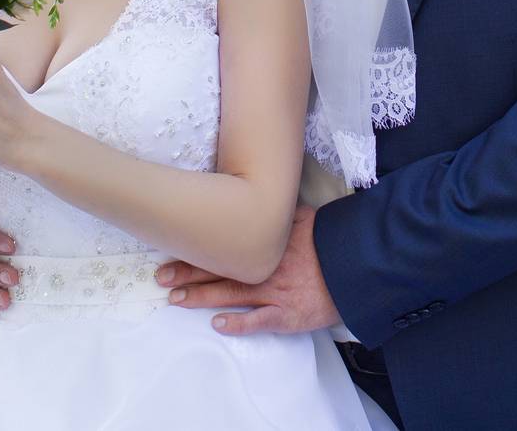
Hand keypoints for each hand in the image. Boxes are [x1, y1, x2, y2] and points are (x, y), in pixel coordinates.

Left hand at [158, 204, 339, 334]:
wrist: (355, 267)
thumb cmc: (329, 241)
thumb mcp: (304, 217)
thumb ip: (280, 212)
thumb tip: (258, 192)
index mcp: (267, 244)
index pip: (224, 245)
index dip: (197, 248)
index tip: (172, 246)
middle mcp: (266, 268)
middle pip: (221, 270)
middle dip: (188, 273)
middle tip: (160, 277)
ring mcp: (275, 293)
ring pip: (232, 295)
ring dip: (202, 297)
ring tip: (175, 299)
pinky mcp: (288, 315)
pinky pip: (260, 321)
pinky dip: (239, 324)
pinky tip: (217, 324)